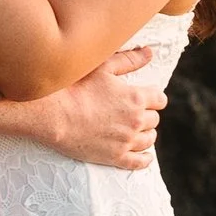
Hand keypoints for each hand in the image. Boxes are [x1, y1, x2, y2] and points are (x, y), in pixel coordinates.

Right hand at [37, 49, 163, 171]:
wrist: (54, 114)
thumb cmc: (76, 87)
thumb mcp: (104, 67)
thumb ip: (130, 60)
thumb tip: (150, 53)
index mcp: (136, 98)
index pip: (160, 100)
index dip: (153, 98)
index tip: (146, 99)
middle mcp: (136, 121)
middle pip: (154, 120)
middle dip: (147, 115)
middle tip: (134, 113)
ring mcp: (126, 141)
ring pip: (149, 140)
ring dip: (146, 134)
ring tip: (136, 131)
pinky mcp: (115, 157)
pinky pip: (139, 162)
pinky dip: (144, 159)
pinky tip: (145, 156)